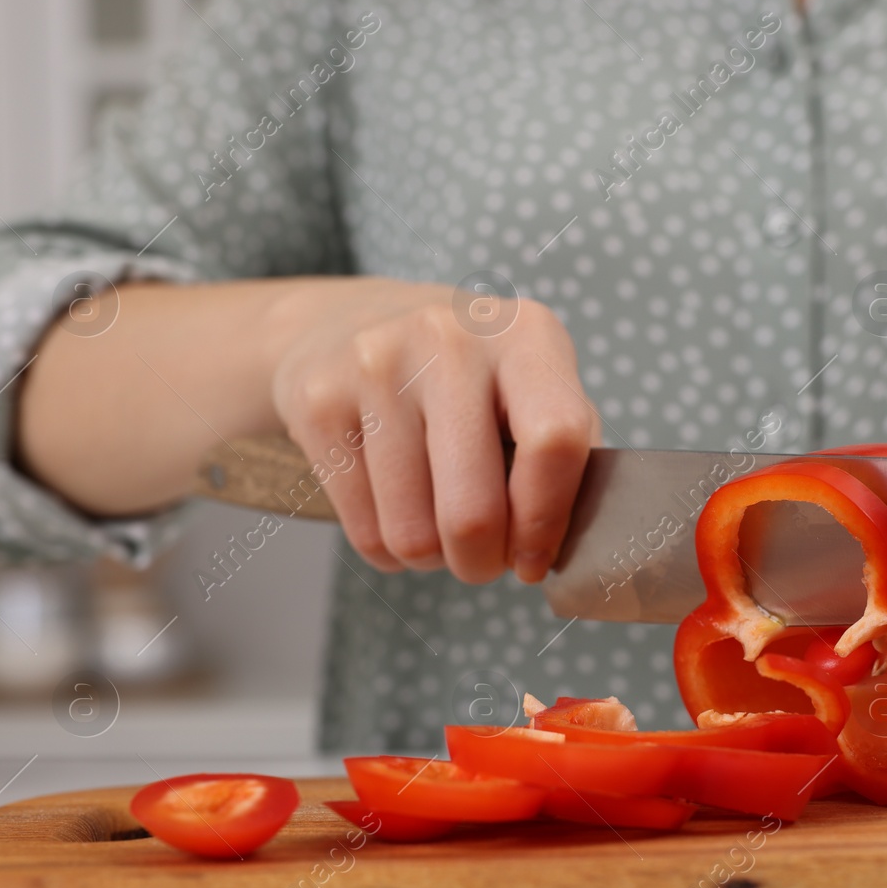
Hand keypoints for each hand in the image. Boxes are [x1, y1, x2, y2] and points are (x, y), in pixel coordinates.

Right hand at [268, 278, 597, 583]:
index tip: (533, 559)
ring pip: (412, 536)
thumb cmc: (467, 379)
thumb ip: (568, 457)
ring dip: (430, 558)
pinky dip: (385, 549)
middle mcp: (451, 339)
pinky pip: (363, 532)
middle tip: (481, 557)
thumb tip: (564, 546)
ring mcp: (377, 365)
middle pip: (473, 512)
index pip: (555, 439)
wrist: (349, 324)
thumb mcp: (533, 388)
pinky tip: (393, 511)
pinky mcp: (318, 400)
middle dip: (481, 563)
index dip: (546, 520)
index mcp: (527, 335)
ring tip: (434, 525)